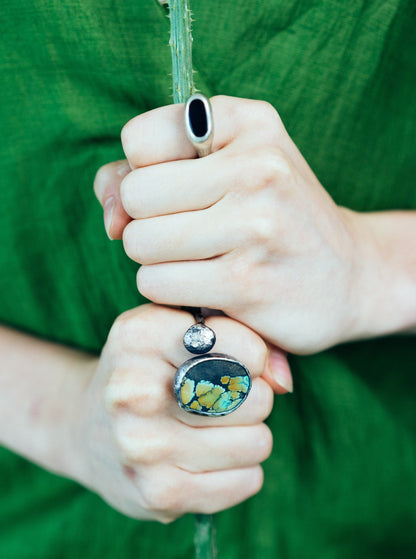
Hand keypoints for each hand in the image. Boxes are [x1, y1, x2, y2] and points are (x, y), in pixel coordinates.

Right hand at [79, 304, 277, 522]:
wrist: (88, 425)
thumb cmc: (150, 368)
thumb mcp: (178, 329)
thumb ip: (239, 334)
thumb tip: (282, 381)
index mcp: (140, 335)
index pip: (244, 347)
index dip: (256, 356)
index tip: (241, 361)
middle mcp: (134, 389)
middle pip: (256, 398)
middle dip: (252, 398)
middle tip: (223, 398)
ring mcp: (142, 446)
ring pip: (257, 443)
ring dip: (248, 437)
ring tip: (214, 429)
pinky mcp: (157, 493)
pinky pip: (246, 482)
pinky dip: (240, 471)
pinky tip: (210, 459)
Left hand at [94, 96, 367, 353]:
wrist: (349, 274)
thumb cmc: (275, 217)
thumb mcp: (225, 168)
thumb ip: (144, 173)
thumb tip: (110, 217)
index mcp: (247, 124)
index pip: (139, 139)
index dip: (146, 173)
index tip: (179, 192)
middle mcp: (256, 167)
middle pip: (134, 195)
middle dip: (147, 221)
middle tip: (187, 232)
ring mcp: (255, 226)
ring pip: (140, 243)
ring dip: (157, 260)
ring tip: (200, 259)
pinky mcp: (247, 283)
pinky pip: (158, 284)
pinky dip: (170, 290)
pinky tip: (207, 286)